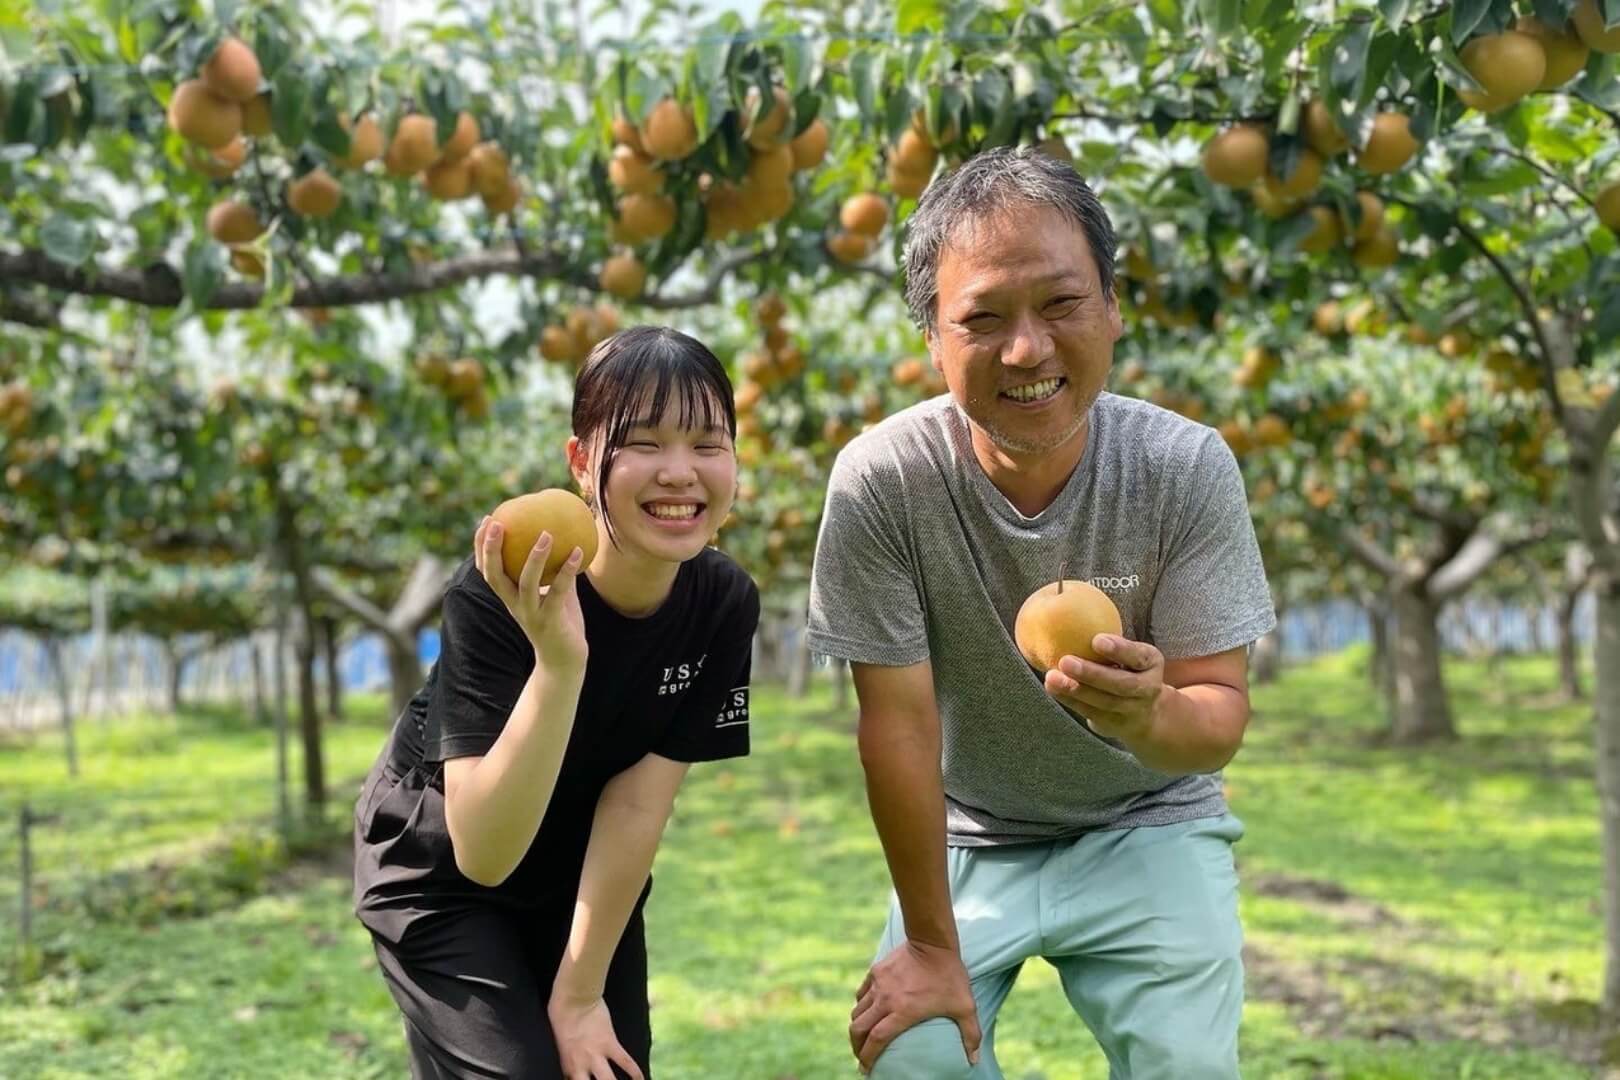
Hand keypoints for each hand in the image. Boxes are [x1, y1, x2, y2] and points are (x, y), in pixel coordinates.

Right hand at [474, 516, 587, 672]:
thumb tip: (566, 537)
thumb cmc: (560, 622)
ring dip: (535, 557)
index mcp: (510, 597)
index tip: (487, 520)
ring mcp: (531, 615)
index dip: (482, 547)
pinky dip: (567, 571)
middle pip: (495, 576)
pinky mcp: (550, 622)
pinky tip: (578, 551)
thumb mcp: (554, 593)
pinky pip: (559, 593)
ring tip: (546, 533)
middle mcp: (514, 605)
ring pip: (527, 584)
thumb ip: (554, 570)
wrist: (564, 661)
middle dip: (492, 549)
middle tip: (498, 523)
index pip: (487, 570)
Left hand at [547, 993, 643, 1079]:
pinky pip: (626, 1062)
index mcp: (567, 1062)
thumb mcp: (557, 1036)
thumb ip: (565, 1050)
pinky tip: (641, 1079)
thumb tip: (568, 1050)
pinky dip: (635, 1072)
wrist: (574, 998)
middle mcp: (581, 1063)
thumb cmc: (561, 1011)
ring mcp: (596, 1054)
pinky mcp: (610, 1043)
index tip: (584, 1079)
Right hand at [849, 938, 980, 1073]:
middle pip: (858, 1029)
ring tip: (862, 1036)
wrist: (933, 941)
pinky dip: (860, 1006)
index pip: (876, 1040)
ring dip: (857, 1027)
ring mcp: (878, 984)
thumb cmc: (950, 975)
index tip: (866, 1068)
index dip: (868, 1057)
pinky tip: (867, 1011)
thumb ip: (971, 1035)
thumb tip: (974, 1060)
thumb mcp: (965, 1006)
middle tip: (861, 1055)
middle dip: (856, 1046)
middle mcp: (885, 1000)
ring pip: (857, 1011)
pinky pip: (861, 993)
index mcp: (903, 1012)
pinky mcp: (876, 971)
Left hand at [1044, 633, 1167, 743]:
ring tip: (1052, 677)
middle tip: (1066, 661)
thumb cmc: (1128, 669)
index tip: (1097, 640)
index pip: (1139, 656)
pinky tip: (1053, 688)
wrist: (1146, 712)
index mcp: (1151, 663)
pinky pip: (1091, 713)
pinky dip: (1070, 700)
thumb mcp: (1131, 653)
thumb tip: (1068, 608)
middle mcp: (1147, 688)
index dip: (1120, 649)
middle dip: (1093, 674)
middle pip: (1122, 684)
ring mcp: (1132, 710)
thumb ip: (1109, 641)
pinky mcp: (1115, 724)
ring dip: (1076, 690)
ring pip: (1104, 702)